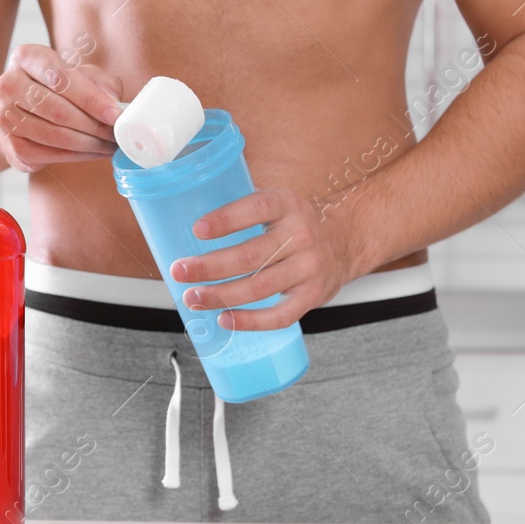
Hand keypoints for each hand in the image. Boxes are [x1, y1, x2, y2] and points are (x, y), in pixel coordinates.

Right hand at [0, 44, 122, 172]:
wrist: (14, 107)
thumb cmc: (53, 87)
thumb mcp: (78, 73)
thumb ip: (100, 83)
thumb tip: (113, 104)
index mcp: (27, 57)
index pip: (61, 78)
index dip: (91, 99)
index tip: (114, 114)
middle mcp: (9, 85)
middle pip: (58, 110)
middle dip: (94, 126)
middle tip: (116, 134)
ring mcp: (5, 117)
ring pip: (55, 136)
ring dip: (89, 144)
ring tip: (109, 144)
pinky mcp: (11, 145)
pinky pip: (50, 155)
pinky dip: (77, 156)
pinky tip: (93, 152)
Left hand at [169, 188, 357, 330]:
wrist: (344, 240)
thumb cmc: (296, 224)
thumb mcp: (279, 202)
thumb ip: (245, 208)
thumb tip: (187, 218)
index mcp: (288, 205)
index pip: (257, 207)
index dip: (226, 219)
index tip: (198, 230)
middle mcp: (300, 235)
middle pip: (250, 255)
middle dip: (209, 267)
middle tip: (180, 271)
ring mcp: (308, 268)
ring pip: (258, 287)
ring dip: (221, 296)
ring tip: (193, 297)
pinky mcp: (312, 296)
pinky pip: (280, 316)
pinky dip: (250, 321)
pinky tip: (225, 319)